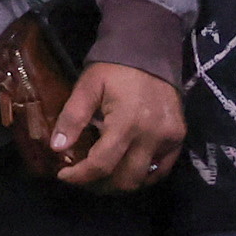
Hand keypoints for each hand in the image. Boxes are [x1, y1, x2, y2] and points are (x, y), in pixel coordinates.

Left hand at [47, 60, 181, 192]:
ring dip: (120, 183)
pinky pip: (161, 169)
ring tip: (103, 176)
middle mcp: (151, 136)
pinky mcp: (178, 138)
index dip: (80, 176)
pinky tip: (126, 167)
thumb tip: (57, 148)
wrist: (150, 50)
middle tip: (83, 178)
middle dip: (99, 185)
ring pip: (144, 178)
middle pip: (125, 179)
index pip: (102, 164)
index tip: (64, 175)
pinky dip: (142, 175)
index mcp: (127, 123)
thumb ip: (72, 118)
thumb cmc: (114, 68)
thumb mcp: (87, 87)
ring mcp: (169, 139)